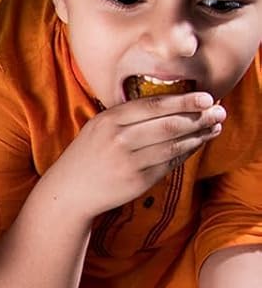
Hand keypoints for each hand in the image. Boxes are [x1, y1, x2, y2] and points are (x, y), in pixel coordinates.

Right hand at [48, 92, 223, 219]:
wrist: (68, 190)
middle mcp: (118, 139)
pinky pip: (170, 163)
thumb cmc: (89, 155)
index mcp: (108, 121)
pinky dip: (188, 152)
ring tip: (215, 127)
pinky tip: (198, 143)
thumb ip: (129, 115)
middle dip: (199, 117)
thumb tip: (174, 104)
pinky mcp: (137, 181)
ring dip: (198, 135)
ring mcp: (128, 162)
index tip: (207, 97)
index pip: (153, 106)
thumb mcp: (99, 128)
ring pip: (173, 145)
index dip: (184, 101)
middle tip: (219, 111)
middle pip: (168, 124)